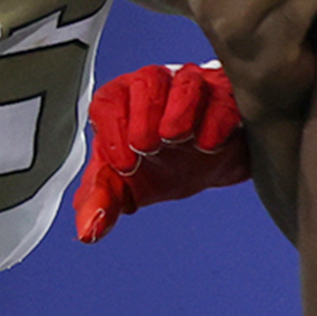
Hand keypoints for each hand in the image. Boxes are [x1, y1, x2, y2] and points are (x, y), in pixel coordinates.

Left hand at [74, 62, 250, 242]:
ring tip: (177, 139)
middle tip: (149, 148)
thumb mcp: (125, 186)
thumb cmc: (157, 167)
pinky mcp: (228, 98)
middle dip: (145, 116)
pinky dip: (217, 119)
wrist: (205, 168)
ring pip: (187, 83)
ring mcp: (195, 88)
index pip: (109, 101)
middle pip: (146, 83)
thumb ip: (102, 203)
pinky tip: (209, 144)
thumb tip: (88, 233)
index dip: (112, 130)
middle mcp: (157, 88)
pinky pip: (224, 97)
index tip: (125, 164)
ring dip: (180, 110)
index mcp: (122, 103)